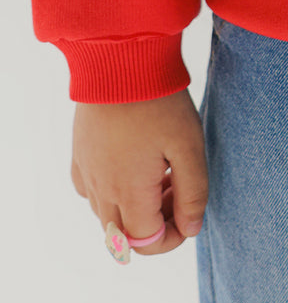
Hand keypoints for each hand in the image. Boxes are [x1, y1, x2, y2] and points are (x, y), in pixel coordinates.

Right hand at [71, 87, 208, 257]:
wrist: (120, 60)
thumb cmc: (159, 101)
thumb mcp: (189, 146)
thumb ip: (193, 193)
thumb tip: (191, 229)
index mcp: (128, 192)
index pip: (146, 243)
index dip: (172, 239)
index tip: (189, 215)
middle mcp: (101, 189)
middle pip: (124, 234)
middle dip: (157, 224)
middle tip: (178, 189)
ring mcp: (86, 171)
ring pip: (107, 215)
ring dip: (136, 208)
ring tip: (163, 173)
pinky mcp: (79, 154)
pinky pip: (92, 192)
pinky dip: (115, 191)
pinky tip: (136, 164)